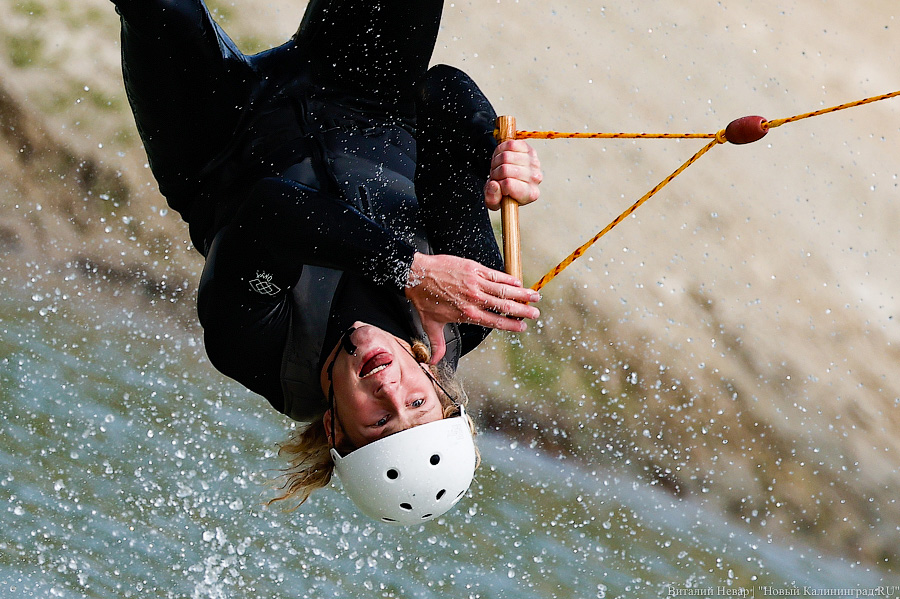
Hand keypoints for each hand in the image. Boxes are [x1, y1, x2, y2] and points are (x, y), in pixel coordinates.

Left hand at [405, 252, 540, 363]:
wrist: (415, 274)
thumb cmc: (423, 299)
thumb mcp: (430, 325)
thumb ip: (438, 344)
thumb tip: (434, 362)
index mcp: (467, 315)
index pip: (495, 322)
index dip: (511, 325)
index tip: (522, 327)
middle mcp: (474, 300)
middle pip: (505, 307)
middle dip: (522, 311)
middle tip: (535, 314)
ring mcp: (475, 283)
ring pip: (504, 291)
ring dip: (521, 294)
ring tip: (535, 296)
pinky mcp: (474, 269)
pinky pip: (495, 275)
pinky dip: (508, 279)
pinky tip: (518, 282)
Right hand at [483, 139, 542, 210]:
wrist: (511, 178)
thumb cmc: (504, 192)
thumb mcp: (495, 201)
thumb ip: (492, 198)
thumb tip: (494, 185)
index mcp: (529, 194)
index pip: (509, 185)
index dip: (498, 185)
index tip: (499, 186)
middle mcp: (535, 178)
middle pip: (505, 169)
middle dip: (495, 173)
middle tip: (496, 176)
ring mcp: (534, 162)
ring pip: (506, 156)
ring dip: (496, 162)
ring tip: (499, 168)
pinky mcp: (529, 149)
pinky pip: (510, 145)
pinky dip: (500, 150)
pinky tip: (502, 158)